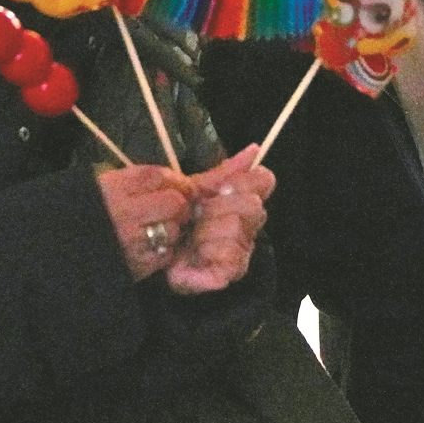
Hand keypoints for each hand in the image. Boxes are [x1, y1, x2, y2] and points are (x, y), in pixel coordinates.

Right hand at [99, 164, 194, 281]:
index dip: (176, 181)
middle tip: (173, 210)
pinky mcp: (137, 265)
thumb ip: (137, 181)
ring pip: (173, 229)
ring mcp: (131, 241)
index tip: (180, 186)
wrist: (65, 249)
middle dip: (179, 205)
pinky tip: (151, 247)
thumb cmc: (90, 214)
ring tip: (158, 230)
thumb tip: (176, 181)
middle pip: (174, 202)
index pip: (159, 177)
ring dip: (171, 229)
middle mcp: (124, 213)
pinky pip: (166, 254)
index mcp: (114, 188)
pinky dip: (164, 250)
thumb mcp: (105, 187)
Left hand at [166, 145, 274, 295]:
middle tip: (197, 214)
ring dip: (206, 231)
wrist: (159, 254)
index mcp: (244, 201)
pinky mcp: (229, 274)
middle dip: (218, 207)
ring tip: (190, 237)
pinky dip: (207, 252)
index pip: (264, 180)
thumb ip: (225, 171)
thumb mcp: (197, 191)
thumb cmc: (181, 221)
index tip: (219, 188)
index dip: (242, 182)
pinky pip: (229, 256)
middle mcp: (249, 227)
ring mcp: (241, 252)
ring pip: (237, 229)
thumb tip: (255, 148)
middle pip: (252, 205)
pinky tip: (194, 254)